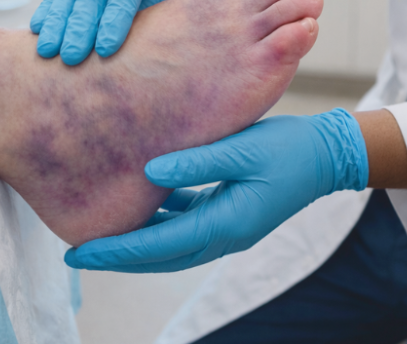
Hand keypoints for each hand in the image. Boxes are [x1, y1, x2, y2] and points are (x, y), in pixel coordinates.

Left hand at [64, 109, 368, 272]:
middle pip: (160, 256)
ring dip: (138, 243)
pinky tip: (143, 202)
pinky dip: (161, 222)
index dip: (116, 251)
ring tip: (102, 233)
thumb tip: (149, 172)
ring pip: (171, 244)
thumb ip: (196, 162)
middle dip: (118, 256)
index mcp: (226, 224)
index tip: (79, 253)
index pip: (159, 245)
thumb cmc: (289, 149)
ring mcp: (228, 228)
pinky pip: (186, 225)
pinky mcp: (230, 214)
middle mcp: (224, 235)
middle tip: (77, 253)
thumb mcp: (242, 149)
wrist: (328, 155)